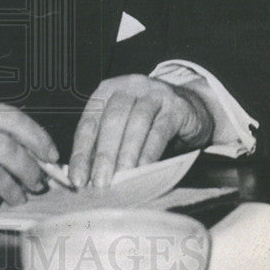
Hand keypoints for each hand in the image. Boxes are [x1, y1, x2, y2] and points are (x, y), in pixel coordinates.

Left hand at [69, 74, 213, 188]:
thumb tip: (86, 176)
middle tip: (100, 183)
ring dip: (126, 153)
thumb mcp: (122, 126)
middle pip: (111, 120)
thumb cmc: (148, 122)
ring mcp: (153, 93)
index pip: (89, 122)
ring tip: (121, 179)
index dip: (81, 152)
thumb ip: (104, 144)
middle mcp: (128, 86)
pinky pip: (160, 130)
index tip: (77, 179)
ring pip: (136, 123)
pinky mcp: (176, 106)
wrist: (192, 108)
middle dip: (104, 154)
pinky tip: (144, 169)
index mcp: (107, 90)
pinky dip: (150, 151)